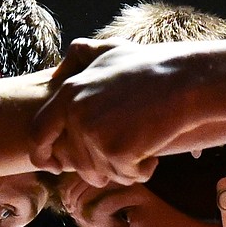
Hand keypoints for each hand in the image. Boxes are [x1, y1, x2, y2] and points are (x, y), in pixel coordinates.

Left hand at [31, 38, 177, 187]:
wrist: (187, 80)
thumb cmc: (153, 66)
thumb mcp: (110, 50)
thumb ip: (80, 57)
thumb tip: (58, 74)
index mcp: (68, 94)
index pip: (38, 133)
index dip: (43, 154)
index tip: (55, 167)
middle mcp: (75, 114)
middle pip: (76, 162)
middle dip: (101, 165)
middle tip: (128, 151)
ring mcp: (94, 133)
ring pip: (101, 172)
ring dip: (125, 168)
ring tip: (146, 143)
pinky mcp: (116, 151)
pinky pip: (125, 176)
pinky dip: (143, 170)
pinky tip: (156, 151)